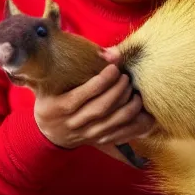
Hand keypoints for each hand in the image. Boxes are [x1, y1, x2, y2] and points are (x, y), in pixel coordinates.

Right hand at [34, 57, 154, 151]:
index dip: (102, 81)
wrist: (49, 131)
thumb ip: (77, 65)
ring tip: (135, 92)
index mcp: (57, 107)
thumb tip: (112, 52)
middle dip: (119, 90)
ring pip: (114, 122)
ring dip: (130, 106)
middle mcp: (72, 124)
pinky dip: (137, 125)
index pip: (83, 94)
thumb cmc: (52, 97)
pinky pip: (122, 135)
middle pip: (101, 108)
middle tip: (127, 78)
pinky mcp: (99, 141)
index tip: (114, 68)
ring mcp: (87, 135)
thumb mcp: (52, 81)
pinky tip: (145, 113)